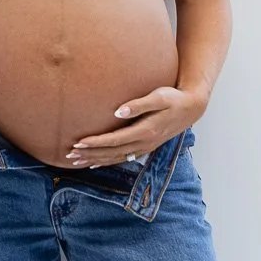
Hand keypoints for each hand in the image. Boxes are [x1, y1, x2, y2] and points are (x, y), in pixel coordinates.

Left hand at [66, 87, 206, 168]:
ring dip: (96, 160)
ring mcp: (145, 147)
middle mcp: (144, 143)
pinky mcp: (145, 147)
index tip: (78, 143)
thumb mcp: (158, 97)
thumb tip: (118, 112)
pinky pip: (122, 158)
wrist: (191, 108)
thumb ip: (138, 104)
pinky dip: (107, 162)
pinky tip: (95, 164)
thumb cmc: (173, 98)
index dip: (95, 143)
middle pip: (112, 153)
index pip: (114, 140)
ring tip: (76, 161)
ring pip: (116, 158)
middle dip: (90, 154)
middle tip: (69, 155)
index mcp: (145, 131)